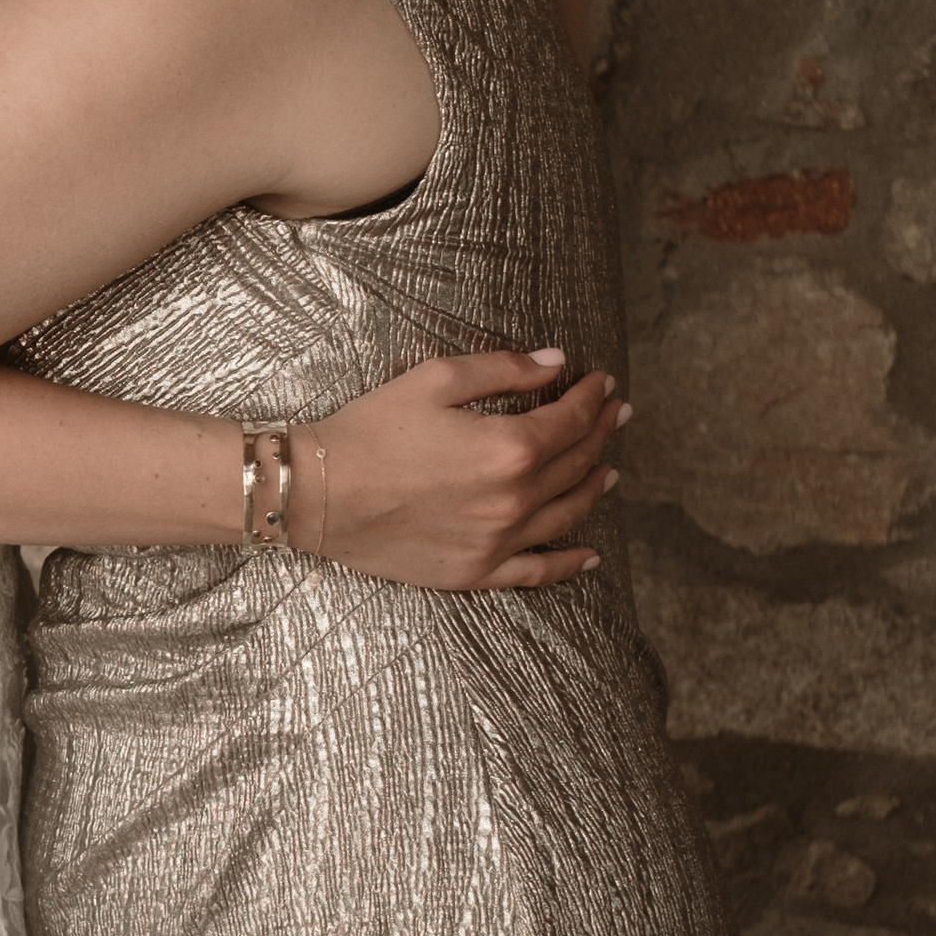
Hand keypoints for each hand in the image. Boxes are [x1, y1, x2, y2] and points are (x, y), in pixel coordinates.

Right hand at [310, 349, 623, 590]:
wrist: (318, 493)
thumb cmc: (371, 430)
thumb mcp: (435, 379)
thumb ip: (503, 369)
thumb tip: (555, 363)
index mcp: (509, 448)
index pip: (571, 420)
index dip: (593, 398)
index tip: (603, 382)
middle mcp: (514, 500)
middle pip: (576, 464)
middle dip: (602, 433)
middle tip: (617, 415)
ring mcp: (498, 543)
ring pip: (567, 515)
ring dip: (595, 488)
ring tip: (609, 469)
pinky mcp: (475, 573)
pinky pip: (537, 573)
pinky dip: (570, 564)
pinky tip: (589, 555)